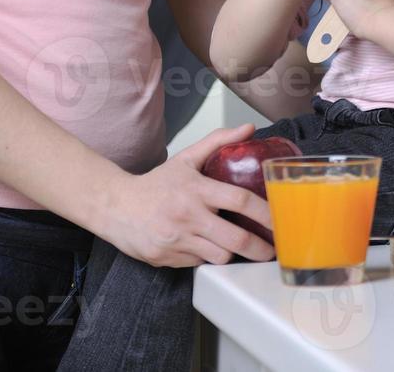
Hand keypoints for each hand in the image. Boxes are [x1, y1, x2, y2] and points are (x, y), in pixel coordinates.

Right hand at [95, 124, 276, 267]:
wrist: (113, 206)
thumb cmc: (155, 184)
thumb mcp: (186, 158)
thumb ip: (218, 141)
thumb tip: (249, 128)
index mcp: (197, 190)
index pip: (240, 201)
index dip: (265, 213)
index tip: (280, 220)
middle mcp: (188, 216)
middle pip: (235, 239)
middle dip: (260, 248)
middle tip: (273, 250)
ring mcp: (176, 240)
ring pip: (219, 256)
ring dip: (234, 254)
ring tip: (242, 248)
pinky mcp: (166, 258)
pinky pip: (198, 264)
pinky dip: (208, 258)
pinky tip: (209, 247)